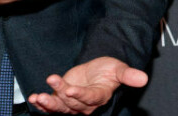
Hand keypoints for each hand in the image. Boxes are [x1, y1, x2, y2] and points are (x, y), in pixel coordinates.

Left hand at [28, 57, 147, 114]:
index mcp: (99, 96)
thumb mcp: (119, 68)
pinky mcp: (62, 101)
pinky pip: (51, 106)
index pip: (90, 98)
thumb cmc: (109, 70)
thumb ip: (128, 75)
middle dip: (61, 94)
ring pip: (61, 108)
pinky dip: (41, 104)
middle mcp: (85, 104)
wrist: (97, 71)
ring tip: (39, 96)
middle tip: (52, 82)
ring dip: (49, 103)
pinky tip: (34, 98)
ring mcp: (72, 104)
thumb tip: (143, 78)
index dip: (81, 95)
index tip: (71, 90)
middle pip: (73, 103)